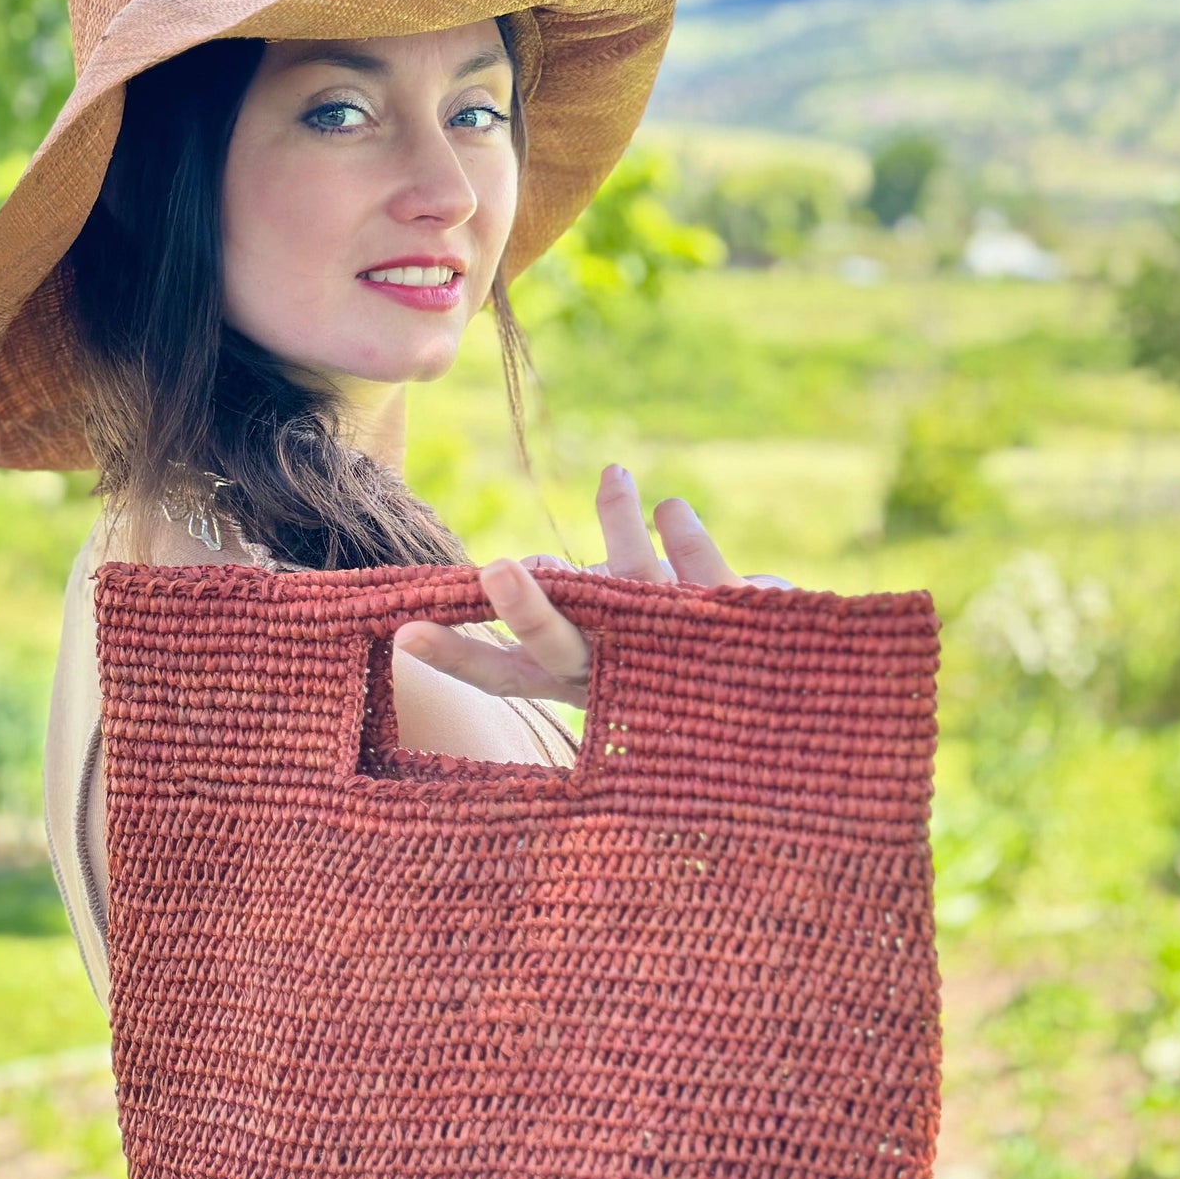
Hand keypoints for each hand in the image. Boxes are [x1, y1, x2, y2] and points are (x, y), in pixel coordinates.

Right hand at [394, 463, 793, 710]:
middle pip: (564, 647)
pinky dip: (687, 539)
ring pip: (640, 592)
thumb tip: (524, 560)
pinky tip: (668, 507)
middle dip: (530, 608)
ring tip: (617, 476)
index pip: (503, 675)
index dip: (455, 656)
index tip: (404, 633)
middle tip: (500, 567)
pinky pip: (708, 578)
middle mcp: (616, 672)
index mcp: (573, 681)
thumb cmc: (665, 658)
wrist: (775, 702)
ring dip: (623, 534)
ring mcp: (671, 650)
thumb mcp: (605, 628)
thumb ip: (569, 593)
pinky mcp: (729, 629)